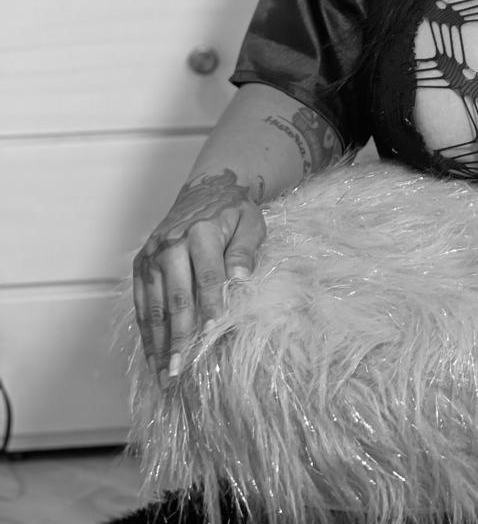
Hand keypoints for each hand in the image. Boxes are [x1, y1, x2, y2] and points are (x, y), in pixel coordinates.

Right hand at [132, 168, 265, 387]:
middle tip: (180, 370)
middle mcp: (170, 244)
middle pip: (176, 297)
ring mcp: (151, 256)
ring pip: (153, 306)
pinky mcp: (140, 265)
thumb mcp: (250, 223)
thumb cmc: (233, 212)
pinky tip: (153, 356)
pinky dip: (146, 332)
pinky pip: (141, 304)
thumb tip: (238, 279)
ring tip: (164, 374)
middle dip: (178, 336)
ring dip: (158, 343)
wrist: (205, 190)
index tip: (210, 335)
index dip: (209, 306)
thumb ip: (245, 250)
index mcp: (200, 232)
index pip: (206, 276)